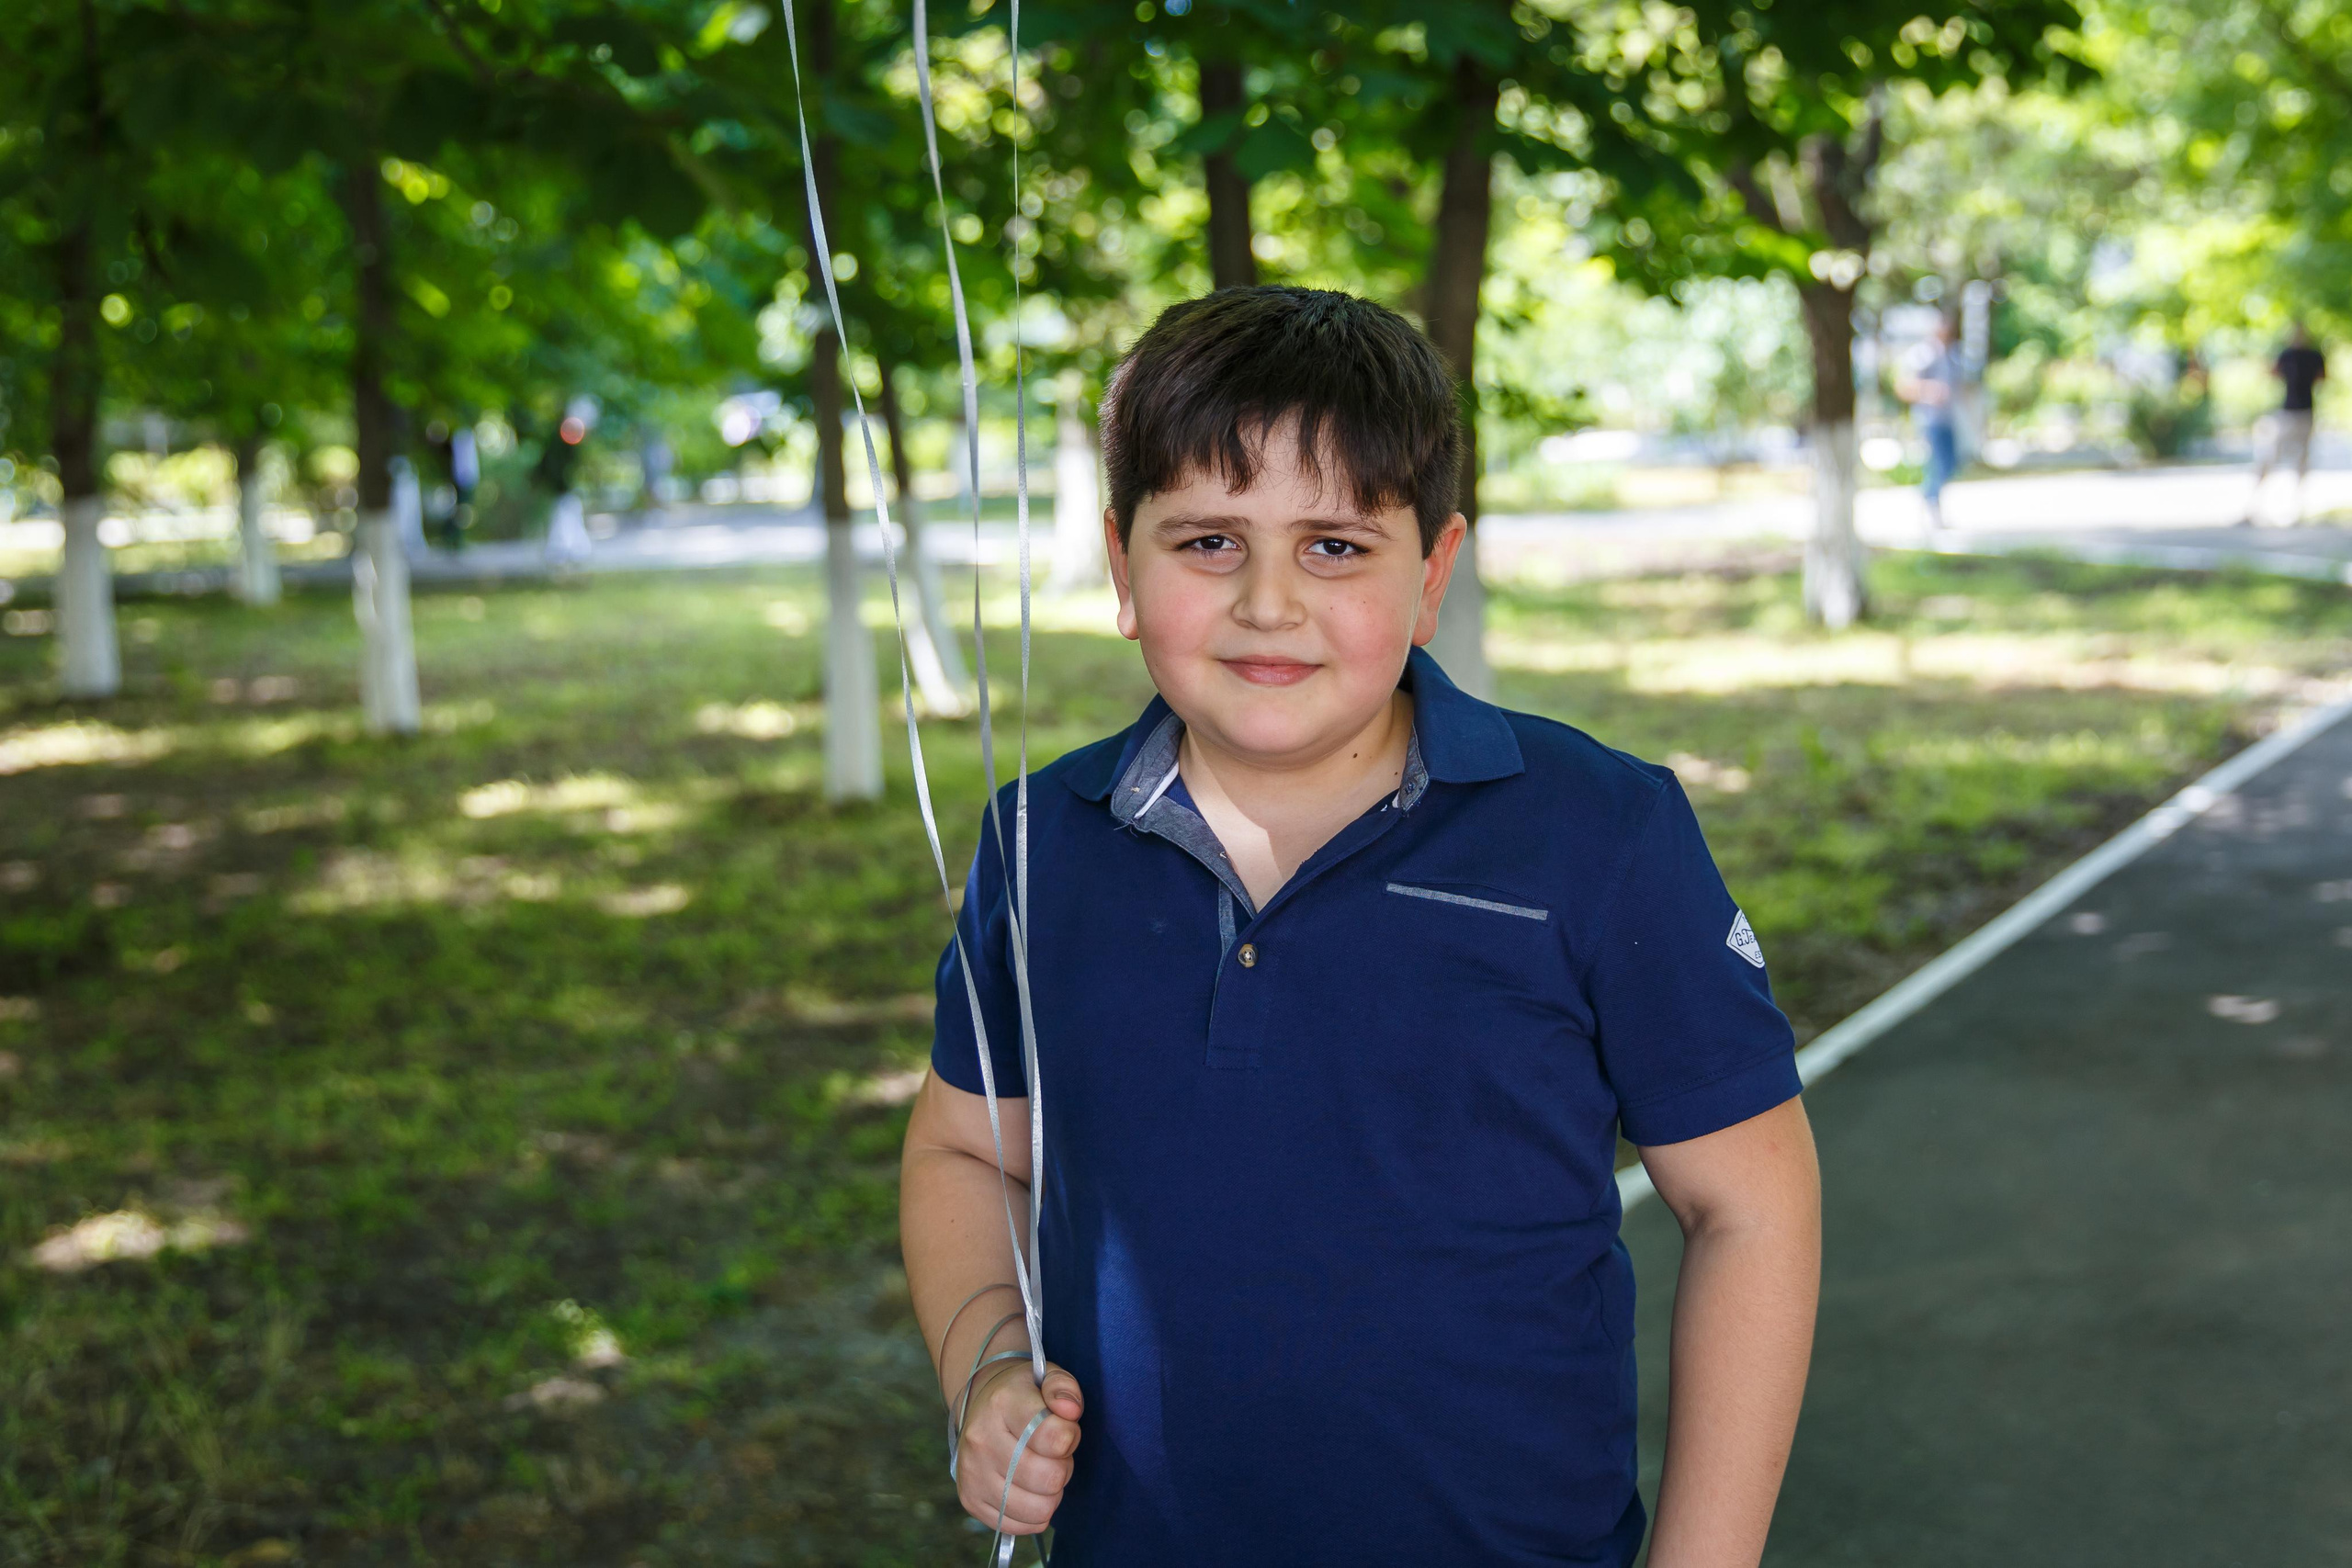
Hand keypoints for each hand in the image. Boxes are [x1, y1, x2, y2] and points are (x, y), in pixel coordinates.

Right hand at [957, 1358, 1083, 1535]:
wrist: (981, 1405)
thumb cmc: (1024, 1395)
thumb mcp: (1047, 1376)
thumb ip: (1064, 1388)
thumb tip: (1070, 1410)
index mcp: (1002, 1404)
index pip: (1055, 1438)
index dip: (1070, 1437)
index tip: (1063, 1429)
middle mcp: (980, 1439)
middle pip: (1049, 1478)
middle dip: (1063, 1467)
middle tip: (1053, 1454)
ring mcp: (971, 1473)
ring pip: (1037, 1508)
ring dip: (1051, 1494)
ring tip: (1042, 1470)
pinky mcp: (970, 1500)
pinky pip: (1020, 1526)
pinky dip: (1035, 1514)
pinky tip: (1030, 1490)